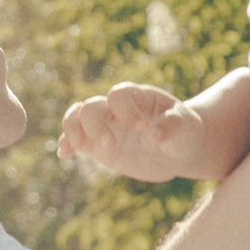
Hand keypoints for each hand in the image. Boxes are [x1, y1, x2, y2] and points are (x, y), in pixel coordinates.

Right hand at [57, 81, 205, 178]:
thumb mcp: (185, 128)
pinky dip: (67, 143)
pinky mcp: (97, 145)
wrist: (176, 150)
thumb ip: (172, 127)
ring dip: (73, 129)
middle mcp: (115, 108)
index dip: (125, 109)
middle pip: (92, 106)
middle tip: (112, 144)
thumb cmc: (183, 132)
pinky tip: (64, 154)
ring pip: (77, 117)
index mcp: (137, 96)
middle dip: (97, 124)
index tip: (142, 128)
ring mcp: (104, 125)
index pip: (119, 94)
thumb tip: (154, 135)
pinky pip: (75, 139)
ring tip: (77, 144)